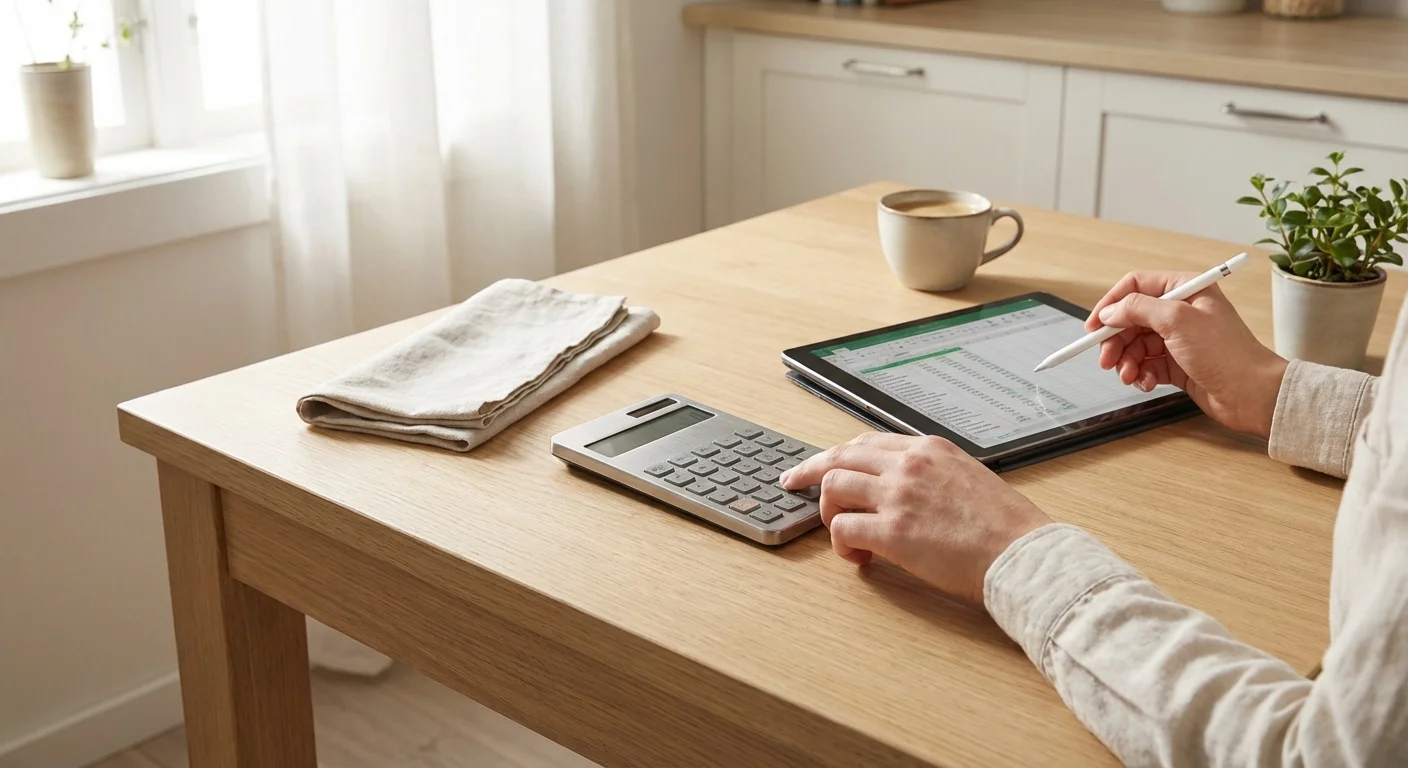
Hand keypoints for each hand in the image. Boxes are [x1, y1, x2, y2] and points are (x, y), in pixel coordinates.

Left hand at [779, 432, 1051, 605]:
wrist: (1025, 554)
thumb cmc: (1007, 527)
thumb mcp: (969, 479)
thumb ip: (934, 476)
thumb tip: (906, 492)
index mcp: (929, 449)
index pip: (867, 442)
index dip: (837, 455)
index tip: (819, 464)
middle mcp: (910, 464)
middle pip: (839, 457)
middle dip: (810, 471)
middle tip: (792, 483)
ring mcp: (899, 495)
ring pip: (833, 487)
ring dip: (829, 513)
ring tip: (845, 535)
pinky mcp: (893, 532)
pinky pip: (842, 529)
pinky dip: (841, 545)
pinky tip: (860, 559)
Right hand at [1089, 272, 1287, 438]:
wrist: (1252, 395)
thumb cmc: (1227, 353)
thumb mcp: (1177, 321)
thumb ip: (1138, 309)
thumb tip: (1110, 311)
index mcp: (1185, 290)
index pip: (1136, 287)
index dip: (1112, 304)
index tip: (1094, 326)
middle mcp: (1181, 312)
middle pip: (1131, 319)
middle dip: (1116, 340)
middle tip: (1105, 359)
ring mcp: (1179, 339)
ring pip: (1136, 345)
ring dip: (1126, 361)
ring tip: (1128, 376)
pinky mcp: (1178, 364)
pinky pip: (1147, 365)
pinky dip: (1141, 375)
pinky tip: (1146, 383)